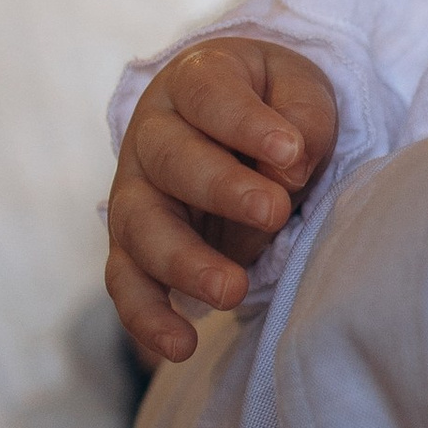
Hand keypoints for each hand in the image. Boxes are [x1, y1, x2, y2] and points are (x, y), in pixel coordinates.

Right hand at [106, 39, 340, 364]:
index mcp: (194, 82)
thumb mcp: (300, 90)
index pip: (209, 95)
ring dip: (184, 262)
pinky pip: (126, 283)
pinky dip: (147, 317)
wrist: (240, 127)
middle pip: (171, 160)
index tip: (290, 152)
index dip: (245, 123)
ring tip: (232, 291)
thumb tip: (288, 167)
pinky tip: (180, 346)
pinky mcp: (134, 247)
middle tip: (274, 212)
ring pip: (141, 227)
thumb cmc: (274, 105)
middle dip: (221, 190)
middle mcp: (152, 134)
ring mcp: (136, 193)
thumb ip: (300, 118)